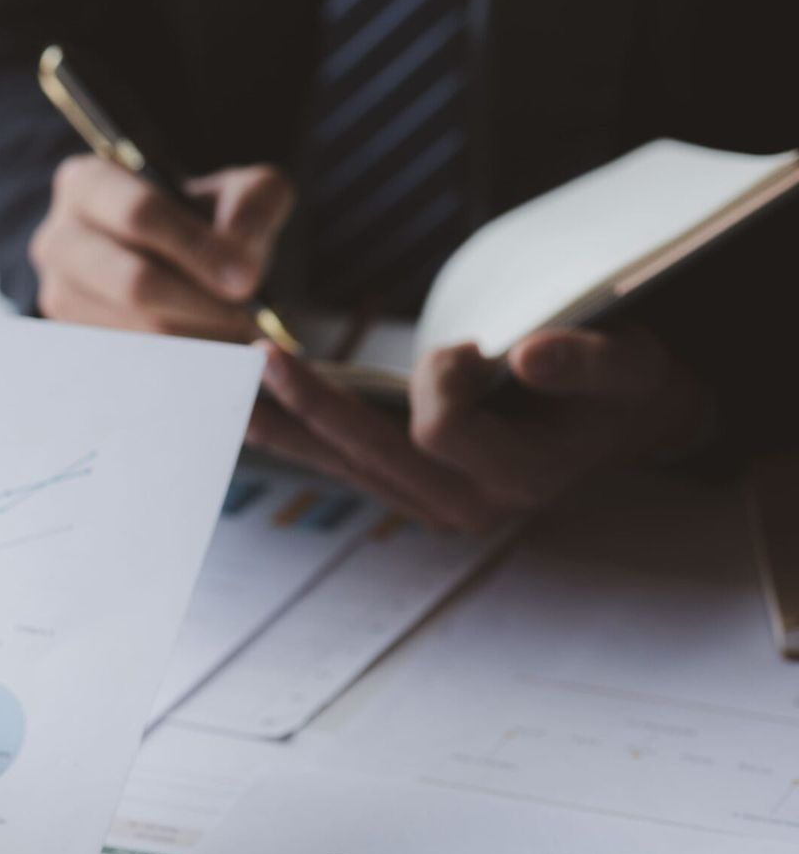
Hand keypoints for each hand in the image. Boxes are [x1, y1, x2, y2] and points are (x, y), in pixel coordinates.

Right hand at [30, 154, 293, 339]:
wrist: (179, 260)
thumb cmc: (206, 220)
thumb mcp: (240, 192)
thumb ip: (253, 205)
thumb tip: (240, 258)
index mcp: (88, 183)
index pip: (138, 214)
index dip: (195, 248)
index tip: (247, 278)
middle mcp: (58, 240)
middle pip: (133, 283)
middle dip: (201, 305)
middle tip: (249, 318)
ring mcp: (59, 296)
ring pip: (136, 333)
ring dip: (198, 340)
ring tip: (238, 336)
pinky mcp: (74, 342)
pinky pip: (132, 365)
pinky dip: (181, 366)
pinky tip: (212, 353)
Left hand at [247, 330, 708, 532]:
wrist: (628, 434)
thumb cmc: (627, 391)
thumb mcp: (632, 367)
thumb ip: (585, 361)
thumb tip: (525, 354)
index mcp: (520, 476)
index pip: (443, 426)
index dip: (444, 377)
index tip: (473, 347)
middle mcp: (465, 504)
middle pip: (364, 451)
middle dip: (312, 400)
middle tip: (258, 355)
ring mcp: (429, 506)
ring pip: (336, 465)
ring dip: (280, 424)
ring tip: (221, 391)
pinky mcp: (406, 494)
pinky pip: (336, 464)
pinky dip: (294, 433)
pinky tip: (248, 409)